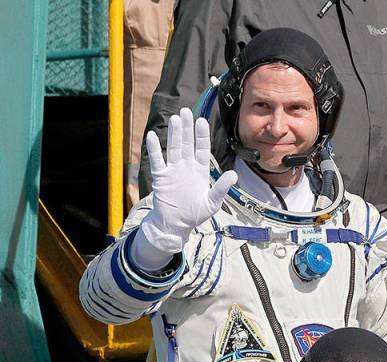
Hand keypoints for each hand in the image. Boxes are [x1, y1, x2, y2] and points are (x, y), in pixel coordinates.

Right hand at [138, 108, 238, 260]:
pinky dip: (154, 149)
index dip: (201, 135)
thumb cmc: (194, 214)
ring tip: (175, 119)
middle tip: (186, 111)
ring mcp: (173, 170)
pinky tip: (152, 136)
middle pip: (187, 143)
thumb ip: (221, 188)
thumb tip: (234, 175)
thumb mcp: (212, 202)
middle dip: (187, 128)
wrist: (175, 225)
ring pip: (173, 148)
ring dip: (174, 134)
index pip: (201, 149)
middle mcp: (186, 167)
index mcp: (200, 171)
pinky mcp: (161, 177)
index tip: (201, 121)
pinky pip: (157, 160)